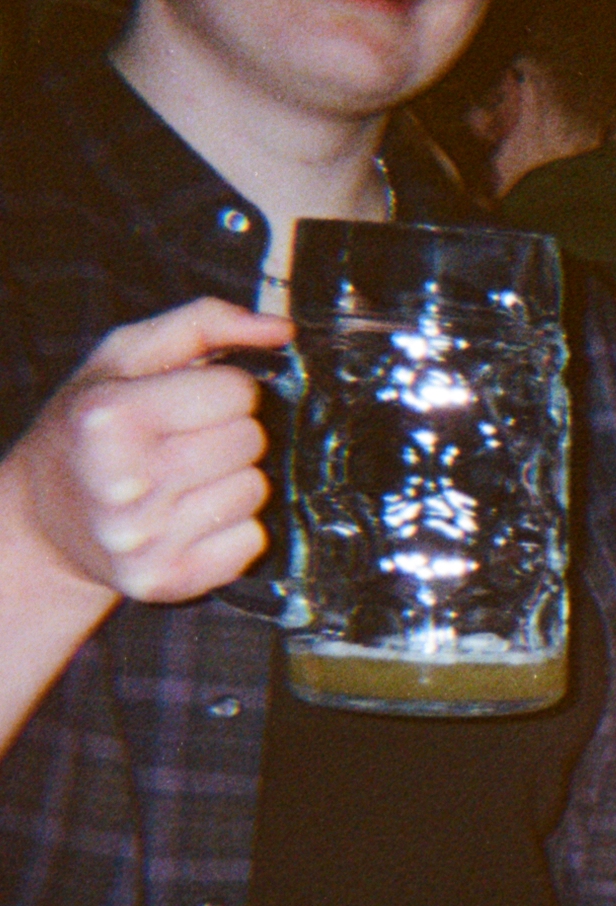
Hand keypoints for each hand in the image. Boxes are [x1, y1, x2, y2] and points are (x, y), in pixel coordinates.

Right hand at [0, 298, 290, 607]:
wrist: (43, 520)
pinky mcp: (169, 580)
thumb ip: (204, 325)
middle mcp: (123, 483)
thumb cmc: (88, 429)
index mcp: (109, 418)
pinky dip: (232, 528)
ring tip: (184, 479)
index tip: (191, 400)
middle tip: (184, 441)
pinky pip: (251, 541)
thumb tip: (281, 329)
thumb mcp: (124, 357)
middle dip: (229, 433)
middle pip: (250, 441)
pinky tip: (189, 517)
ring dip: (232, 479)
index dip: (223, 390)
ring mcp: (145, 539)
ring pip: (255, 491)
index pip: (236, 391)